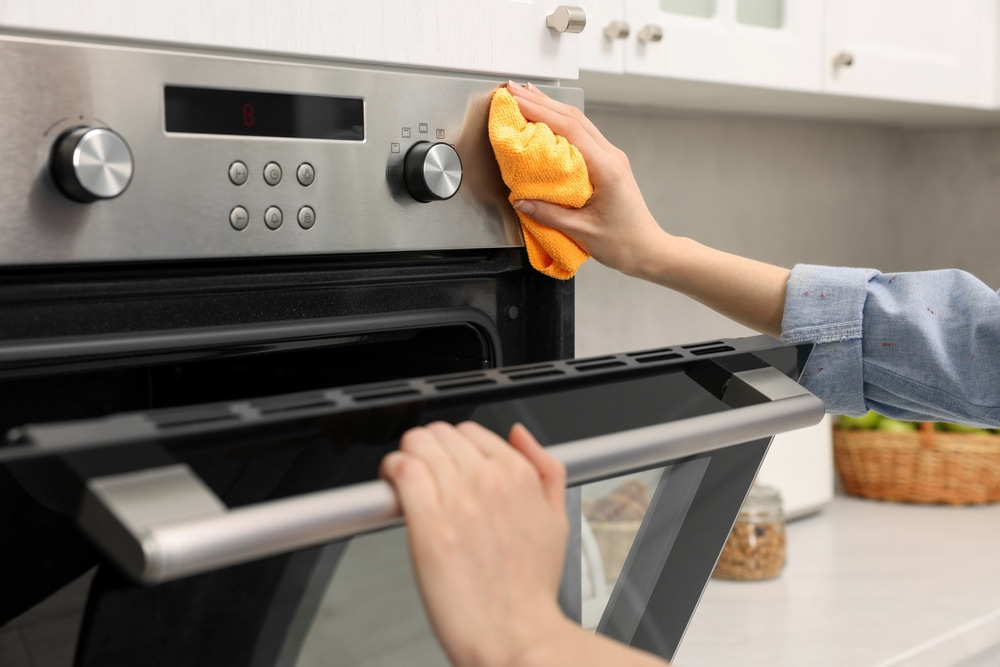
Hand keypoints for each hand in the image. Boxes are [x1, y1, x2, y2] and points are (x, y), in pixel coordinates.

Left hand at [379, 421, 570, 666]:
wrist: (516, 636)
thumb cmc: (531, 590)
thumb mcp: (558, 520)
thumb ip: (546, 469)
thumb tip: (520, 435)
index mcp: (520, 476)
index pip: (473, 431)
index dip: (453, 445)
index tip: (446, 462)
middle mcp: (489, 481)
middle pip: (442, 434)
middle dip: (429, 447)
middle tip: (424, 471)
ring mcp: (459, 501)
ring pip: (419, 445)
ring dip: (407, 454)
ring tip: (404, 477)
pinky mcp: (428, 525)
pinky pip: (402, 472)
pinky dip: (391, 470)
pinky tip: (391, 484)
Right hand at [505, 80, 669, 279]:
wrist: (648, 250)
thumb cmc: (622, 243)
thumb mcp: (582, 232)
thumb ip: (549, 215)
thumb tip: (520, 201)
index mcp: (606, 168)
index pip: (569, 129)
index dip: (540, 111)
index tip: (516, 100)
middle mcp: (611, 156)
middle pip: (574, 118)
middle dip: (541, 101)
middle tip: (513, 90)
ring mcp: (611, 158)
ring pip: (579, 123)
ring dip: (551, 108)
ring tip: (526, 96)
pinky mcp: (608, 163)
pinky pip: (583, 136)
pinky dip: (561, 123)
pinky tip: (548, 120)